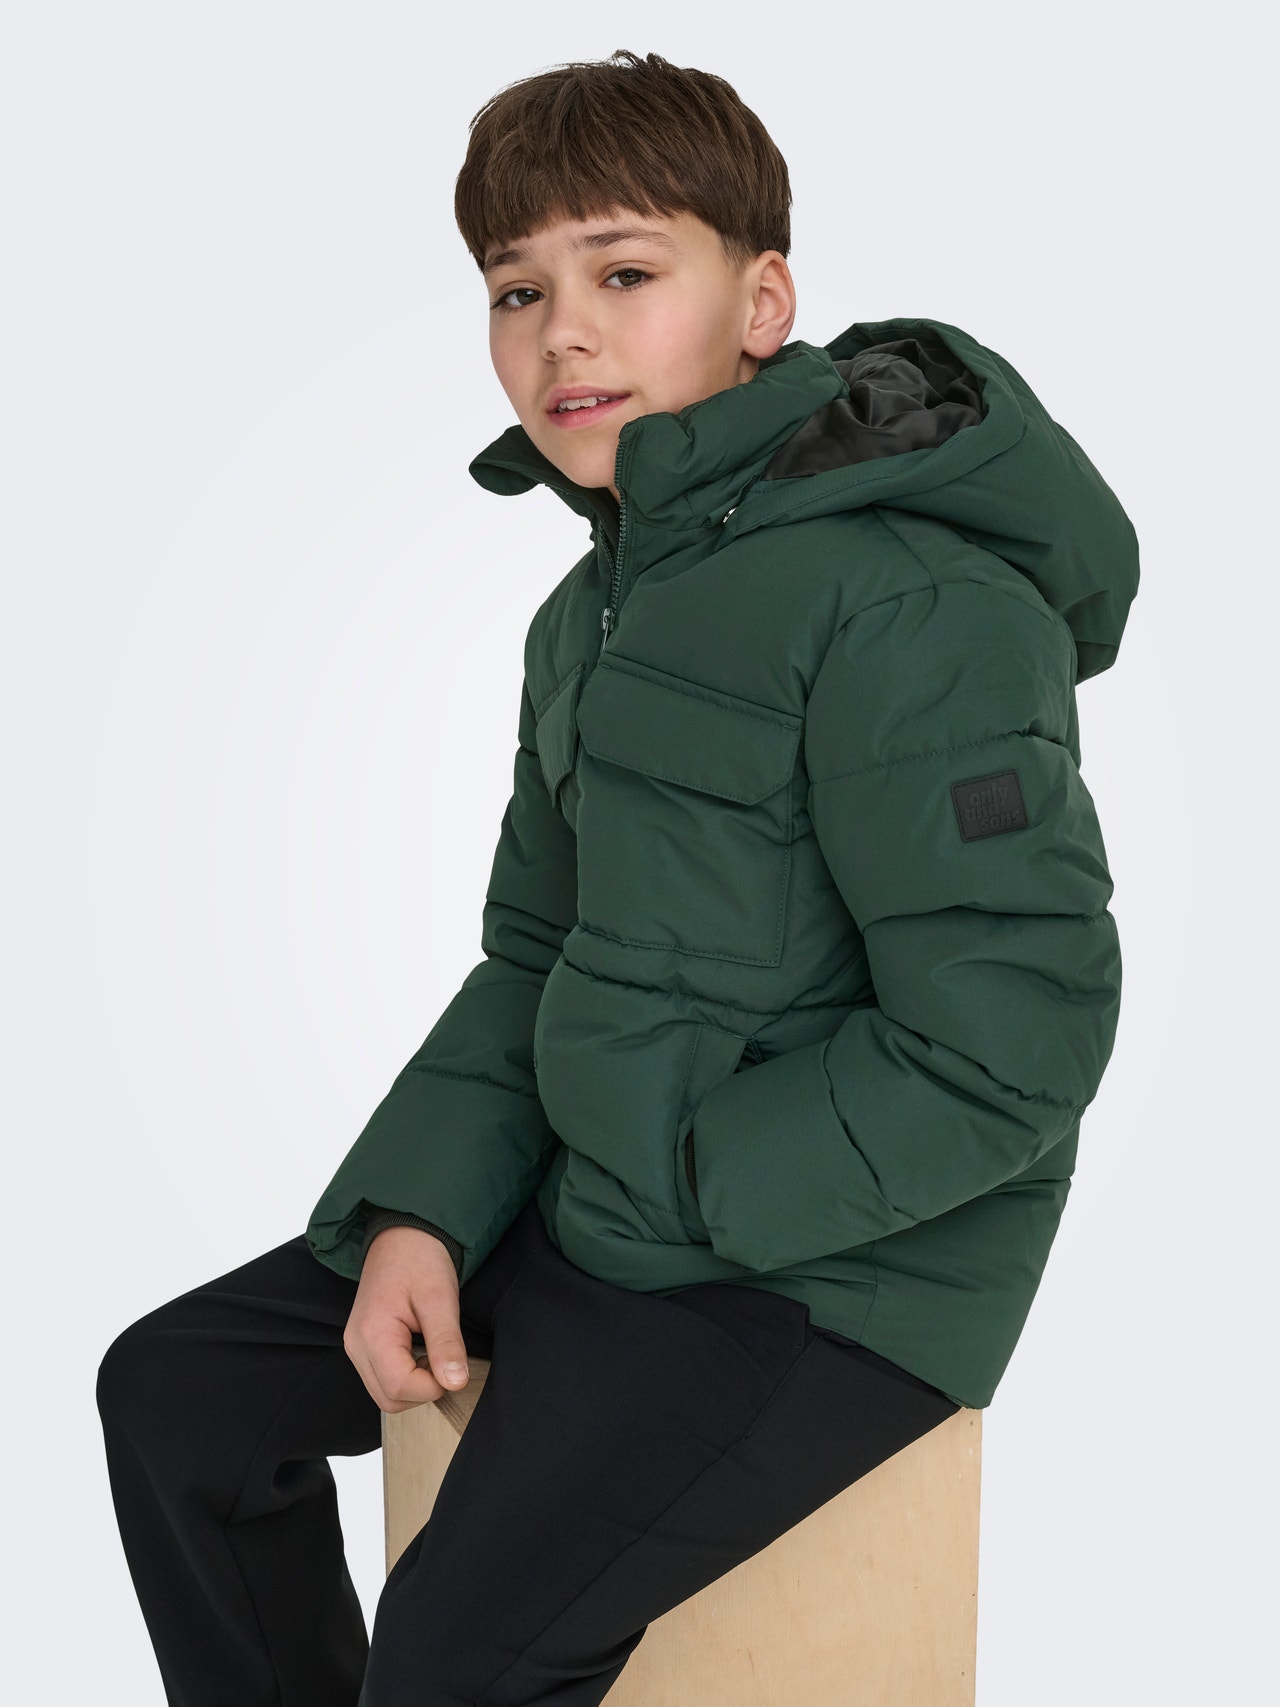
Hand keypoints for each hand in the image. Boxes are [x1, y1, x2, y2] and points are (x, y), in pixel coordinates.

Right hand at [343, 1225, 470, 1411]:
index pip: (399, 1388)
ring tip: (431, 1351)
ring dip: (414, 1385)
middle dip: (423, 1390)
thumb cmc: (421, 1259)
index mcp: (371, 1333)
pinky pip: (382, 1379)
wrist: (403, 1234)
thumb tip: (455, 1383)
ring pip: (385, 1394)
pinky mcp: (362, 1345)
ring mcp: (356, 1346)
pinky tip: (419, 1352)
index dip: (433, 1387)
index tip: (452, 1364)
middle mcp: (356, 1345)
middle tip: (443, 1358)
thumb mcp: (440, 1298)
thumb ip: (446, 1343)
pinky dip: (405, 1377)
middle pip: (389, 1398)